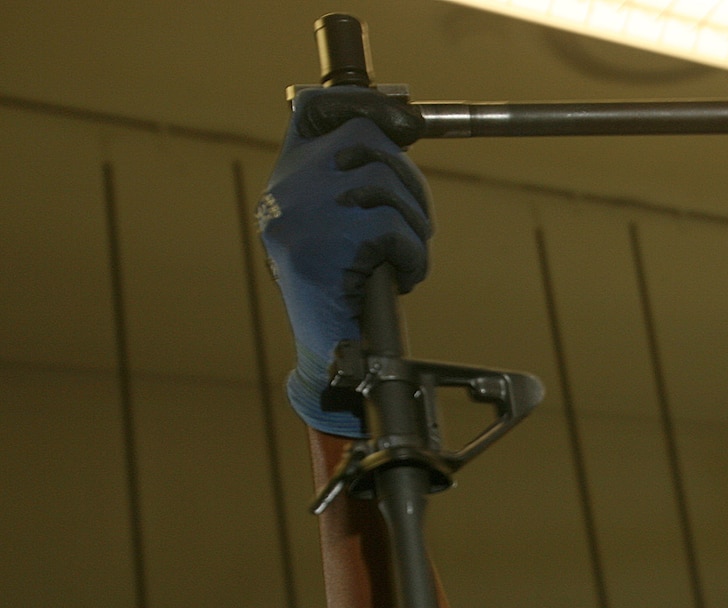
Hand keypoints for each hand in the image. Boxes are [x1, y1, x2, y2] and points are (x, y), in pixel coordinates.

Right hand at [257, 87, 432, 436]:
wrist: (327, 357)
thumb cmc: (344, 295)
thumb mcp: (342, 228)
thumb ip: (356, 183)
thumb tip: (398, 131)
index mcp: (287, 180)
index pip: (315, 111)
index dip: (362, 105)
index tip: (402, 120)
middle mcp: (286, 190)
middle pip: (368, 141)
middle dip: (409, 182)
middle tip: (415, 225)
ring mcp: (301, 215)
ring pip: (387, 185)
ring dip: (415, 226)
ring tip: (405, 259)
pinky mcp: (324, 246)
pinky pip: (393, 228)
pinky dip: (413, 255)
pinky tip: (402, 278)